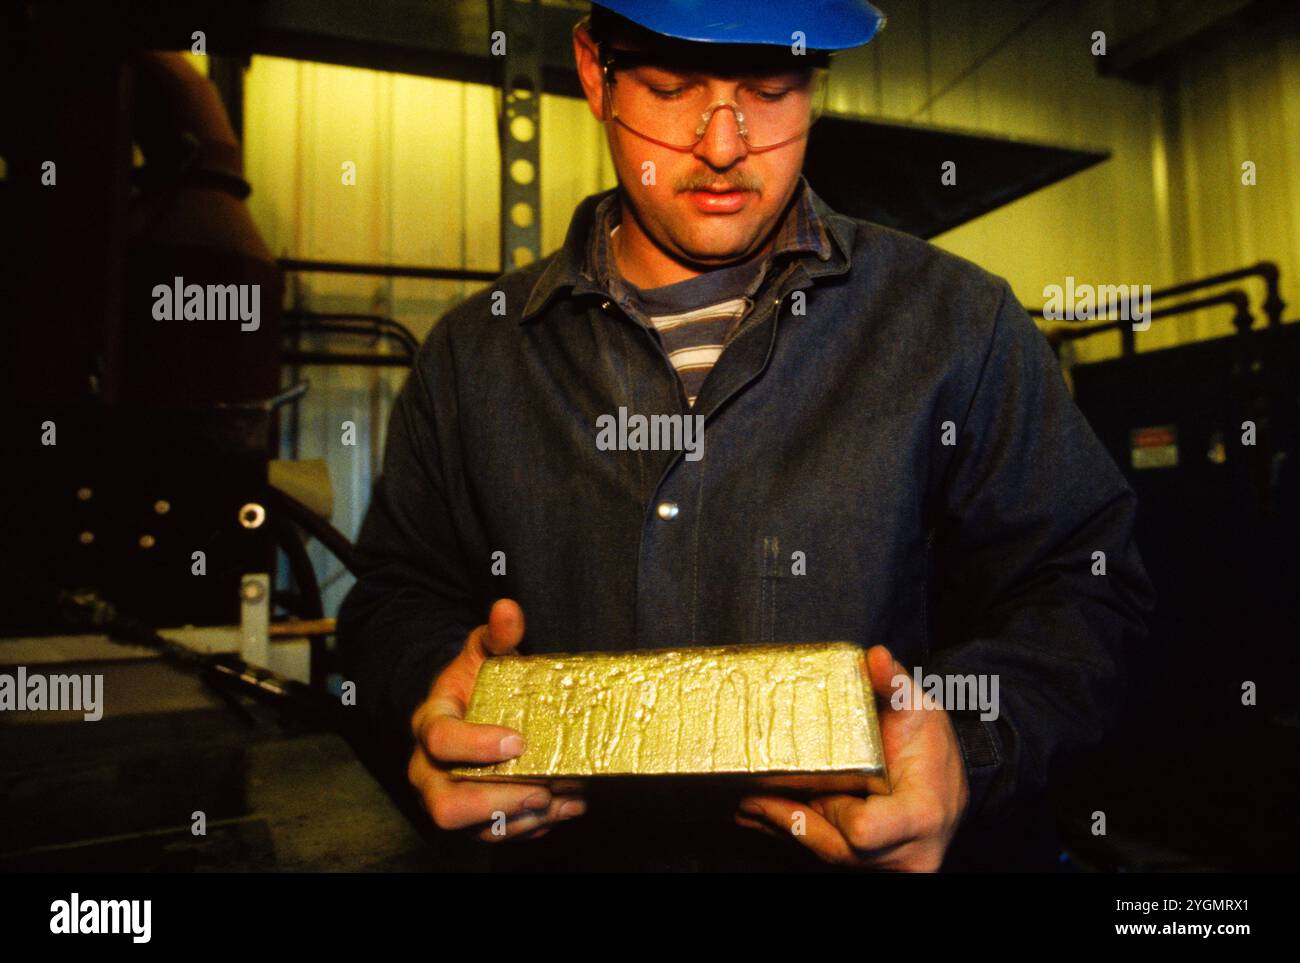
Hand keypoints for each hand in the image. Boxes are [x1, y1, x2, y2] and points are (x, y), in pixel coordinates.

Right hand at [407, 598, 586, 842]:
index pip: (440, 741)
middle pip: (446, 805)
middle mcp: (428, 770)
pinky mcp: (472, 819)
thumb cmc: (475, 681)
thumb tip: (508, 608)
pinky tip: (568, 806)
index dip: (476, 746)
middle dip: (498, 801)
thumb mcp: (483, 652)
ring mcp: (448, 798)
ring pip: (477, 830)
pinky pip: (498, 835)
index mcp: (429, 723)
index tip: (518, 741)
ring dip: (526, 819)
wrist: (469, 708)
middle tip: (542, 787)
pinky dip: (536, 826)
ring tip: (567, 798)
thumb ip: (496, 634)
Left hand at [736, 645, 969, 870]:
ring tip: (748, 806)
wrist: (950, 787)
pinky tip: (762, 818)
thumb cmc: (935, 748)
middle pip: (835, 847)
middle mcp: (906, 853)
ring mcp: (888, 866)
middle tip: (750, 798)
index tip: (817, 789)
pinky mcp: (871, 867)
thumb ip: (894, 684)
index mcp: (919, 815)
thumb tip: (873, 657)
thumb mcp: (920, 709)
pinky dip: (797, 835)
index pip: (862, 831)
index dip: (833, 810)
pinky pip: (828, 856)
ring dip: (785, 830)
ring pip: (827, 856)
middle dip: (792, 822)